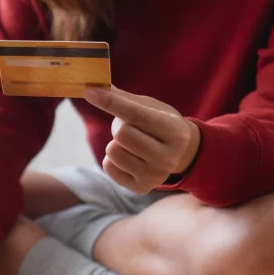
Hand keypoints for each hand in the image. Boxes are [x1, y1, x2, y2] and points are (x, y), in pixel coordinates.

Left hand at [83, 86, 199, 193]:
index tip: (90, 92)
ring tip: (131, 144)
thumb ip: (124, 98)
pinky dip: (112, 160)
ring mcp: (155, 176)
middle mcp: (168, 157)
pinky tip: (128, 158)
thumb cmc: (162, 124)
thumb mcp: (152, 107)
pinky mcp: (141, 188)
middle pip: (121, 133)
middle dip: (119, 126)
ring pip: (113, 151)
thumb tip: (95, 86)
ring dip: (115, 144)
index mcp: (174, 131)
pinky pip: (108, 167)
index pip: (135, 115)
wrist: (183, 153)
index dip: (110, 101)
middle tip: (132, 128)